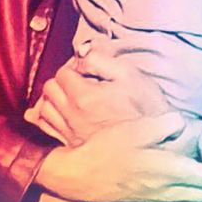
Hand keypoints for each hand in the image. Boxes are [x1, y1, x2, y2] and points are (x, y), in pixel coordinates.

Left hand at [25, 41, 169, 145]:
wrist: (158, 145)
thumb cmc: (146, 108)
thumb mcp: (128, 74)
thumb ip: (100, 60)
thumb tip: (81, 53)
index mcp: (84, 96)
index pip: (62, 73)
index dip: (73, 68)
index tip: (86, 72)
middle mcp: (73, 116)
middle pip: (49, 90)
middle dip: (60, 82)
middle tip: (77, 82)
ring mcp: (71, 134)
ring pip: (44, 110)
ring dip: (52, 100)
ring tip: (69, 98)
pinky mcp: (73, 147)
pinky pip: (48, 130)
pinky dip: (48, 120)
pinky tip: (60, 115)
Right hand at [35, 112, 201, 201]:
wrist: (81, 176)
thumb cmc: (106, 150)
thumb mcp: (135, 130)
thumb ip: (164, 124)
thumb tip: (183, 121)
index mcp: (171, 171)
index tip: (199, 135)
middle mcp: (171, 189)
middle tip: (199, 143)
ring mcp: (162, 196)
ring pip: (198, 193)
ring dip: (199, 171)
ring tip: (187, 148)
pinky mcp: (152, 196)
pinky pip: (183, 192)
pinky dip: (186, 176)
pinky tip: (170, 157)